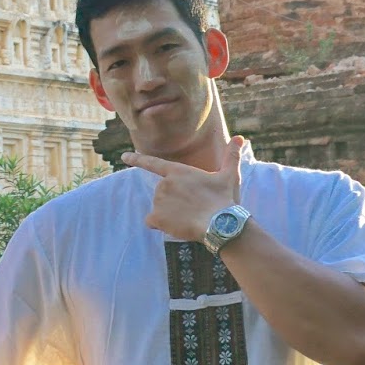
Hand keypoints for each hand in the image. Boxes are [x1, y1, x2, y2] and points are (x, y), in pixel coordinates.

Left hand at [127, 135, 245, 241]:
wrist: (220, 223)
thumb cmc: (224, 199)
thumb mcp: (229, 175)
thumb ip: (231, 156)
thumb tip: (240, 138)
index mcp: (178, 172)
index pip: (153, 163)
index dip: (137, 159)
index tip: (124, 157)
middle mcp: (164, 184)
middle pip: (162, 193)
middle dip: (174, 201)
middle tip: (193, 208)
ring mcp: (159, 201)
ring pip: (159, 208)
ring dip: (169, 213)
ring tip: (188, 217)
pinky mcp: (157, 217)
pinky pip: (151, 222)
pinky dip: (159, 225)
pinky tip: (175, 227)